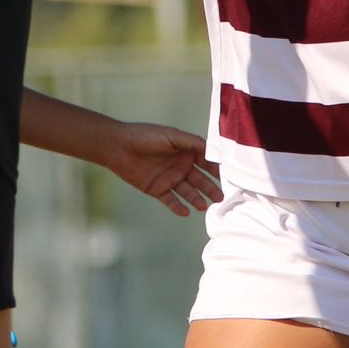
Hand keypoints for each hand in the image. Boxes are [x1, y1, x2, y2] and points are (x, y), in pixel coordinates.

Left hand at [102, 120, 222, 216]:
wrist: (119, 147)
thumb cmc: (145, 136)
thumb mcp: (171, 135)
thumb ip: (191, 142)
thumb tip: (213, 149)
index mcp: (185, 151)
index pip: (205, 162)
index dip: (216, 169)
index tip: (229, 177)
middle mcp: (180, 166)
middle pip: (200, 179)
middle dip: (210, 188)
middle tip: (221, 197)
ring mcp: (170, 178)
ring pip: (188, 191)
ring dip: (197, 198)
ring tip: (205, 206)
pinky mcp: (158, 189)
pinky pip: (171, 200)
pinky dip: (179, 207)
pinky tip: (187, 212)